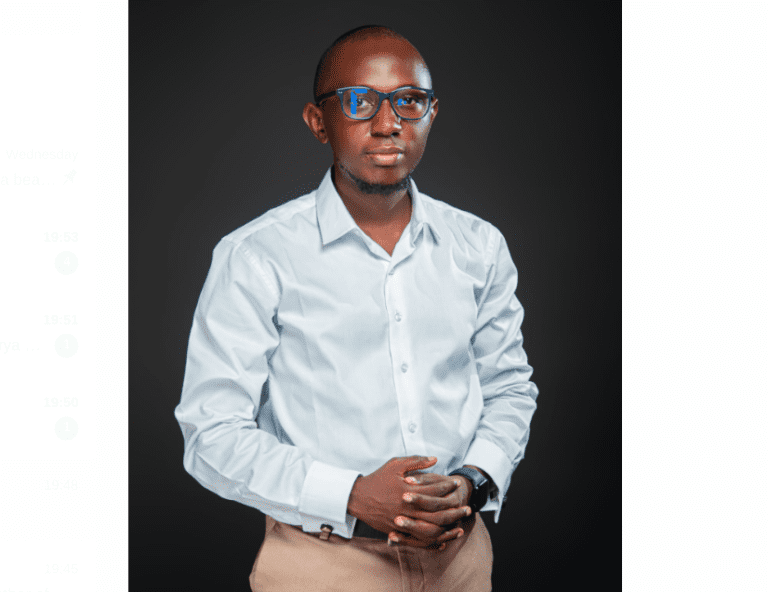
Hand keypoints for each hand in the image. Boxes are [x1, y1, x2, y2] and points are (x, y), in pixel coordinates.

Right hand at [347, 456, 470, 549]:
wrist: (357, 497)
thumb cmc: (378, 479)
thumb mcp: (395, 464)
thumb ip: (416, 461)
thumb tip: (435, 459)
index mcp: (408, 491)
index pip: (434, 489)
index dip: (447, 486)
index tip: (456, 483)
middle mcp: (407, 508)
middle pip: (437, 512)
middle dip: (454, 509)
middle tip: (466, 507)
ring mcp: (403, 522)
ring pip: (431, 529)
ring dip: (448, 527)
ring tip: (460, 524)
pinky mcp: (398, 532)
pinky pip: (419, 541)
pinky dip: (433, 541)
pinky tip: (443, 539)